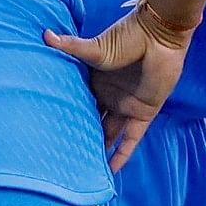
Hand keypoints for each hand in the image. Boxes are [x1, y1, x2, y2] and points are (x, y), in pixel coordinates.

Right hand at [44, 0, 195, 169]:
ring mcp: (127, 106)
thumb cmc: (128, 37)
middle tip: (65, 158)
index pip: (80, 104)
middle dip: (83, 137)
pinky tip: (112, 170)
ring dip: (101, 149)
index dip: (68, 117)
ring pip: (111, 134)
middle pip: (94, 122)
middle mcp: (110, 96)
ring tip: (84, 169)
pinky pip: (131, 139)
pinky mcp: (144, 113)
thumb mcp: (96, 48)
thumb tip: (45, 35)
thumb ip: (72, 47)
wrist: (160, 35)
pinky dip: (122, 154)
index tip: (51, 134)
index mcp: (96, 82)